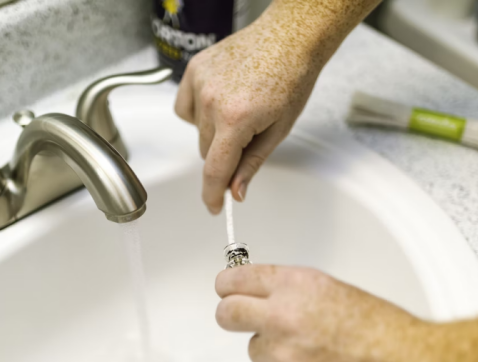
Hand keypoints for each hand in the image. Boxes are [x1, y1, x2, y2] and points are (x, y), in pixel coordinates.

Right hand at [174, 7, 325, 213]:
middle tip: (246, 139)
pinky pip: (186, 109)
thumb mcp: (278, 131)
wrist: (289, 38)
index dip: (213, 194)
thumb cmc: (291, 79)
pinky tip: (219, 104)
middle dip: (224, 156)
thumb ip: (252, 164)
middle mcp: (212, 101)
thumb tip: (236, 191)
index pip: (216, 170)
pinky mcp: (194, 70)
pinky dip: (198, 114)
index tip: (214, 207)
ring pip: (197, 132)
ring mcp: (200, 83)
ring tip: (238, 112)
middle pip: (206, 152)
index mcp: (236, 119)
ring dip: (213, 134)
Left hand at [215, 265, 477, 361]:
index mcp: (296, 286)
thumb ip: (291, 291)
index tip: (226, 288)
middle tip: (240, 317)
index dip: (227, 285)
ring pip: (254, 351)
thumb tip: (263, 295)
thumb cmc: (383, 330)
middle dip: (231, 314)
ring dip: (272, 350)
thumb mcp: (332, 290)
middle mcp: (283, 318)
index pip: (235, 280)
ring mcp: (283, 357)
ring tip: (308, 352)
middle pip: (227, 314)